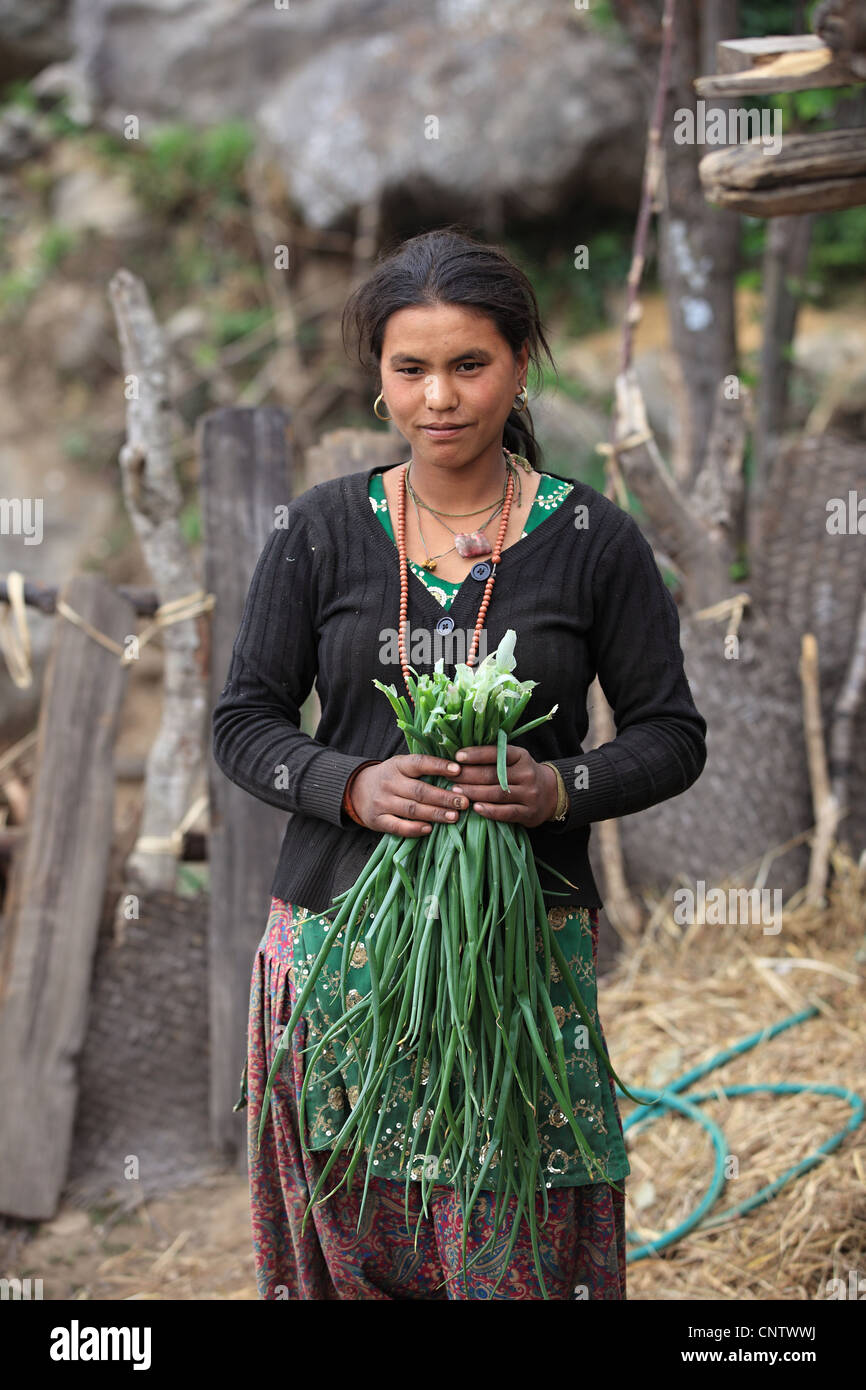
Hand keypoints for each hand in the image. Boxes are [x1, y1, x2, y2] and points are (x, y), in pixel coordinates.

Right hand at [349, 753, 470, 836]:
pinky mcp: (378, 820)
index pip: (419, 763)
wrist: (356, 790)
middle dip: (444, 797)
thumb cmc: (391, 777)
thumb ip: (423, 768)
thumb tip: (458, 771)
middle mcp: (389, 783)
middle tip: (465, 802)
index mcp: (398, 765)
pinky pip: (398, 826)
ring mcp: (382, 802)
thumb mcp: (402, 765)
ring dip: (435, 814)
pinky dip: (414, 829)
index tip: (458, 770)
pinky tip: (429, 829)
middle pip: (420, 791)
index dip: (439, 766)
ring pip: (412, 809)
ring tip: (454, 816)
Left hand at [448, 745, 558, 827]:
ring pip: (497, 793)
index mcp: (521, 756)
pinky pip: (507, 812)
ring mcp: (529, 794)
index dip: (476, 754)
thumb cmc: (522, 774)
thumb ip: (494, 756)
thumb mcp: (514, 760)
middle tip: (449, 776)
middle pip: (493, 774)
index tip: (457, 756)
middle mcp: (527, 773)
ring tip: (455, 791)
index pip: (497, 753)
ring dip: (474, 792)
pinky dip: (490, 811)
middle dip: (468, 775)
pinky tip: (475, 808)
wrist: (551, 794)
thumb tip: (461, 754)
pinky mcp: (529, 812)